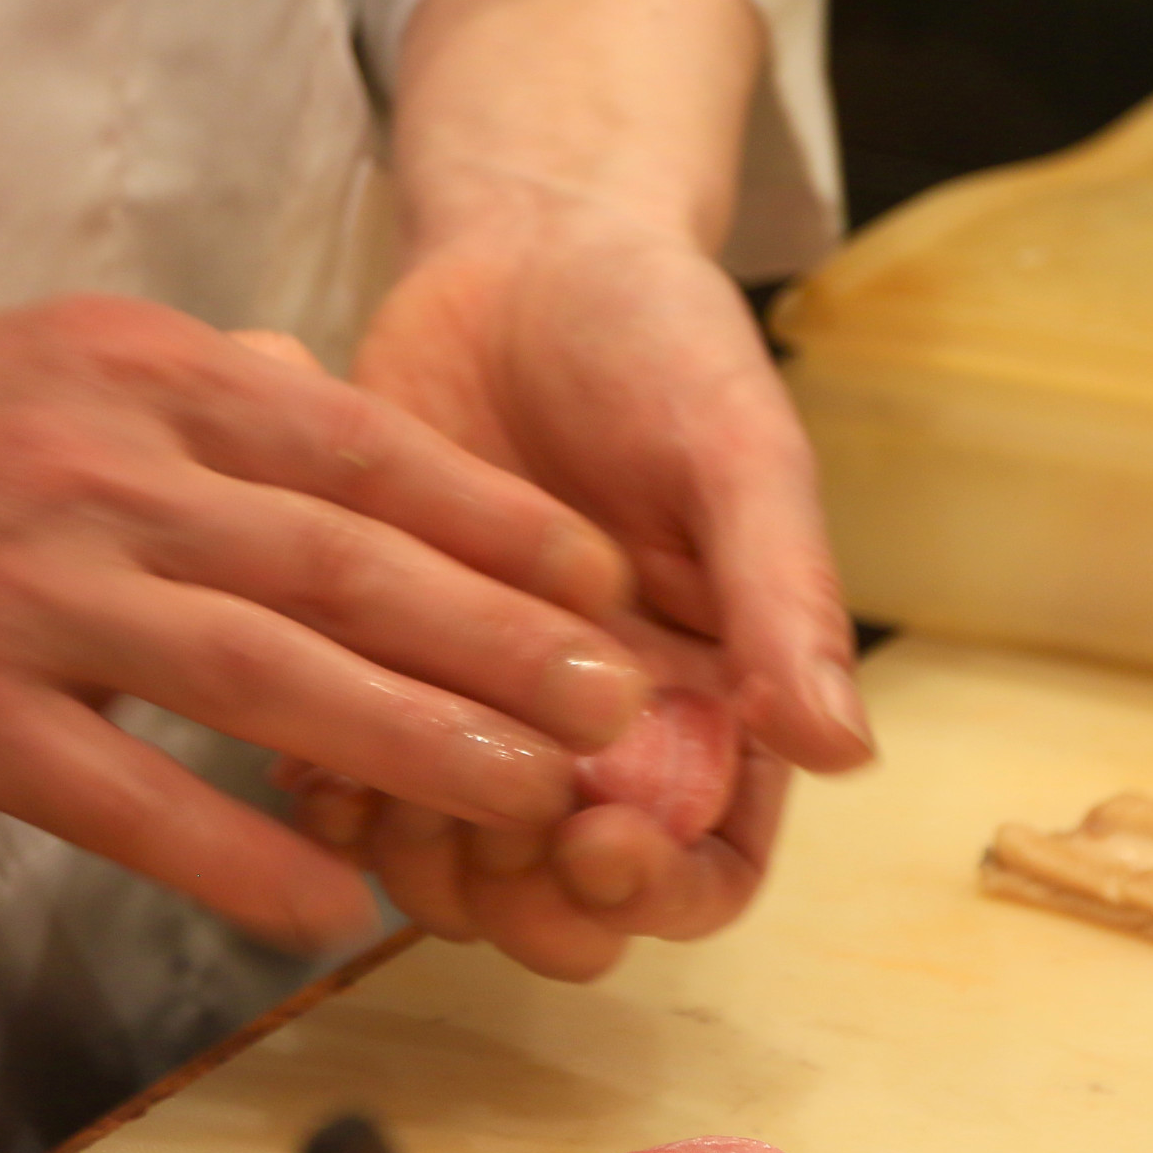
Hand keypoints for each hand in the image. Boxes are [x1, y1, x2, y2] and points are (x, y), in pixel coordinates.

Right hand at [0, 133, 657, 955]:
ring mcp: (32, 590)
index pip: (358, 448)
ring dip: (413, 737)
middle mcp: (106, 468)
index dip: (493, 519)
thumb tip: (318, 389)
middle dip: (500, 636)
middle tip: (617, 703)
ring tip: (528, 795)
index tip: (598, 576)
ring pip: (262, 671)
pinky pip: (125, 794)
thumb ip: (198, 383)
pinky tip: (326, 901)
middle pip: (343, 562)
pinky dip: (234, 850)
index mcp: (142, 377)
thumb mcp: (56, 355)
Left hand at [306, 0, 874, 977]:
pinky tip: (309, 751)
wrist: (524, 251)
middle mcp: (600, 734)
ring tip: (384, 791)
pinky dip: (331, 788)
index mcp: (715, 705)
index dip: (659, 894)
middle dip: (526, 901)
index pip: (704, 867)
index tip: (602, 846)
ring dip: (420, 858)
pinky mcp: (381, 662)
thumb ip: (785, 596)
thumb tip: (843, 751)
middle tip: (483, 837)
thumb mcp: (738, 452)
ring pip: (453, 859)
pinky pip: (353, 772)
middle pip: (570, 900)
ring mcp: (482, 706)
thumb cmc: (660, 340)